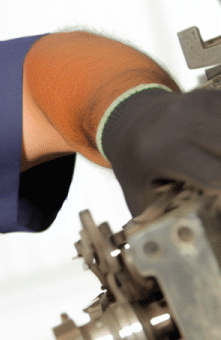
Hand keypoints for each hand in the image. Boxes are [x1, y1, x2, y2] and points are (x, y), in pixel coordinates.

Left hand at [101, 87, 220, 214]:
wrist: (128, 121)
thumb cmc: (135, 164)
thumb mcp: (138, 193)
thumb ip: (161, 217)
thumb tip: (185, 244)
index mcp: (159, 151)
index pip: (214, 175)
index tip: (218, 200)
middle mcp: (179, 122)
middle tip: (218, 189)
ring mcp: (197, 103)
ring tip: (217, 170)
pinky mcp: (211, 95)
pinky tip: (217, 152)